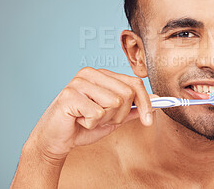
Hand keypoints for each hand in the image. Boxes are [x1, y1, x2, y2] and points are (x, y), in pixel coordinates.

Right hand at [26, 67, 155, 160]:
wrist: (55, 140)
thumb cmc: (83, 126)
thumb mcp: (114, 118)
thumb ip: (134, 108)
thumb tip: (158, 100)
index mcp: (103, 75)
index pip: (134, 83)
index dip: (146, 102)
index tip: (148, 120)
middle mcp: (92, 73)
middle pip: (127, 94)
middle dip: (120, 114)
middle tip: (102, 120)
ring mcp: (79, 82)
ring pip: (115, 103)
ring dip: (105, 120)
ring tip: (89, 119)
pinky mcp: (70, 95)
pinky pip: (98, 113)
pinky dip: (91, 124)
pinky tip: (79, 121)